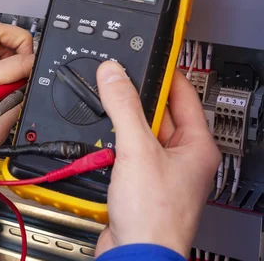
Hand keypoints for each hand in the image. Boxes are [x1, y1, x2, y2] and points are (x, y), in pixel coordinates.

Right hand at [95, 62, 220, 257]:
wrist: (135, 254)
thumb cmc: (155, 215)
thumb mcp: (137, 149)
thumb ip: (124, 106)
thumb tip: (114, 74)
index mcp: (196, 145)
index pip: (183, 94)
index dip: (165, 73)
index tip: (147, 56)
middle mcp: (182, 157)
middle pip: (156, 113)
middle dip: (133, 101)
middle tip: (114, 84)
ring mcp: (160, 171)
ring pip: (137, 134)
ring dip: (119, 127)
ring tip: (105, 117)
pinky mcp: (139, 184)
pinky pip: (125, 154)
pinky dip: (111, 148)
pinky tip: (101, 147)